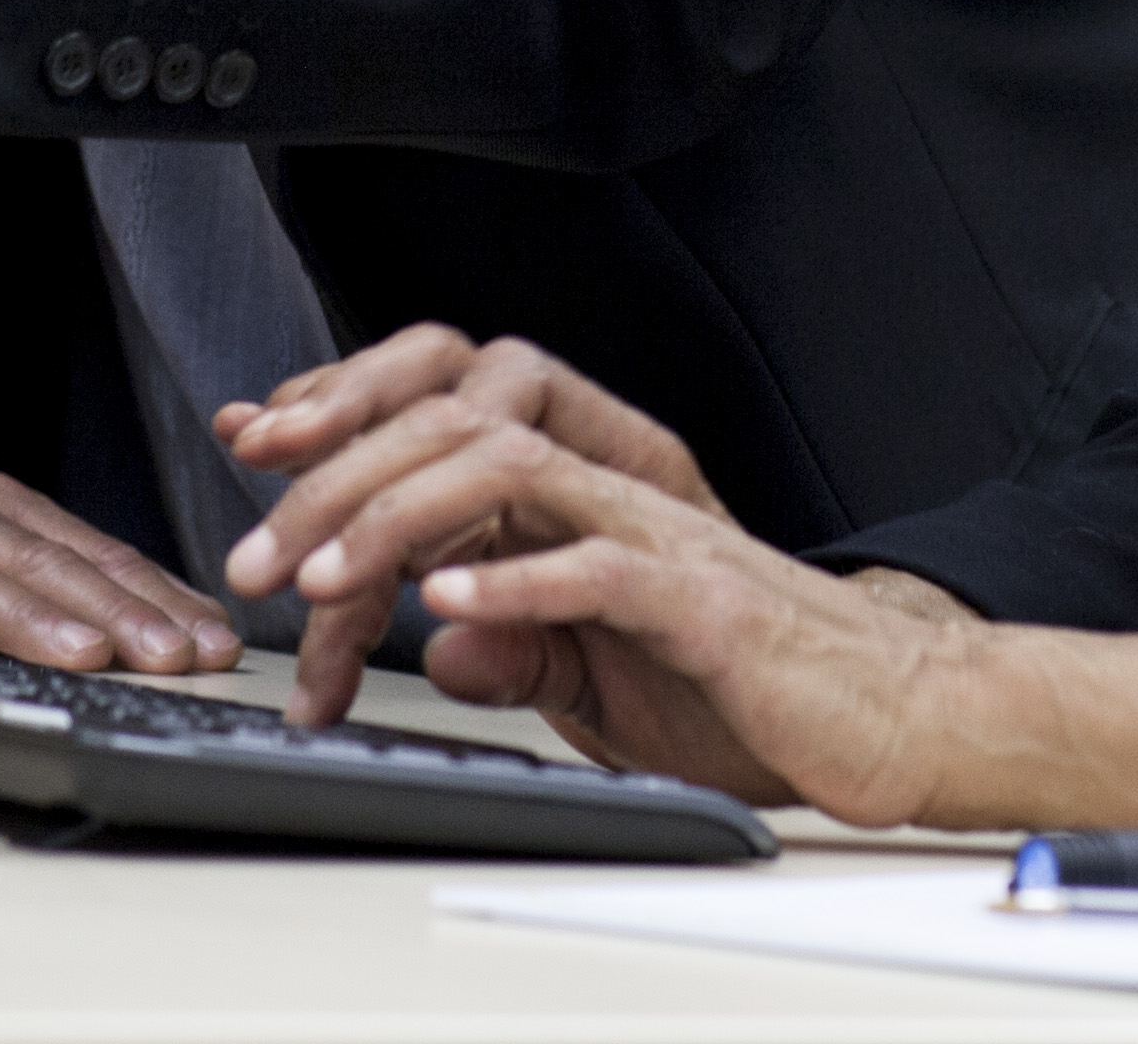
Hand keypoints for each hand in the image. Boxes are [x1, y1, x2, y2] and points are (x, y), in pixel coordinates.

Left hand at [218, 328, 732, 725]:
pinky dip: (515, 578)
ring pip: (507, 466)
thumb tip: (436, 639)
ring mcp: (657, 532)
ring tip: (325, 576)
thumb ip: (515, 648)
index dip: (345, 416)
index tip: (252, 445)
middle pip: (452, 423)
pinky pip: (598, 564)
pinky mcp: (703, 599)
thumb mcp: (595, 681)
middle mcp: (610, 488)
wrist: (884, 721)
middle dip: (336, 475)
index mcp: (577, 496)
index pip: (443, 416)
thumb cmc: (745, 694)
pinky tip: (447, 603)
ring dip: (399, 517)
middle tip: (256, 554)